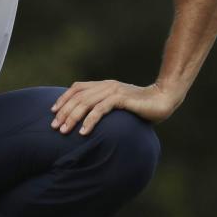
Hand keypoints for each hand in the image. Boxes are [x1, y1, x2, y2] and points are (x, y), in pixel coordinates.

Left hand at [50, 80, 183, 135]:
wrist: (163, 99)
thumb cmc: (141, 106)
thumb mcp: (119, 105)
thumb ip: (105, 107)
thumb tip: (87, 119)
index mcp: (104, 85)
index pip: (77, 88)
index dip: (63, 99)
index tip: (52, 112)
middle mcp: (106, 85)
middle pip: (78, 97)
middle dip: (64, 112)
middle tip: (54, 127)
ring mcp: (114, 91)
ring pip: (86, 103)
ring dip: (72, 117)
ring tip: (64, 131)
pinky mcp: (121, 98)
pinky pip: (100, 109)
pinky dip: (89, 120)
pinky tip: (83, 132)